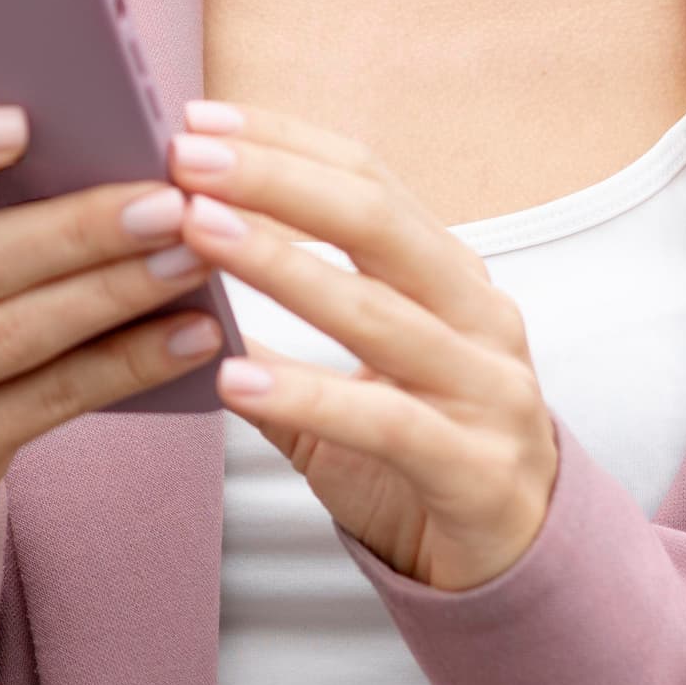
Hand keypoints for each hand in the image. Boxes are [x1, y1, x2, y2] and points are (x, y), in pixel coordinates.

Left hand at [169, 100, 559, 592]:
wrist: (513, 564)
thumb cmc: (416, 455)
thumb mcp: (350, 378)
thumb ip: (274, 333)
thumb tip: (172, 276)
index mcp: (450, 276)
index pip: (368, 179)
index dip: (284, 143)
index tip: (197, 119)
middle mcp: (479, 317)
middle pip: (376, 222)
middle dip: (275, 179)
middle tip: (186, 157)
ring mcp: (487, 391)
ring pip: (378, 313)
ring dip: (280, 266)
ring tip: (198, 233)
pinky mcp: (476, 470)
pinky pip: (384, 423)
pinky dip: (306, 396)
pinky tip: (233, 379)